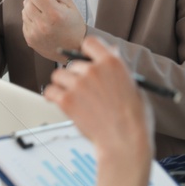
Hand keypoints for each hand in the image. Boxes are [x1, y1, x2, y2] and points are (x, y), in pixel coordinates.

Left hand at [22, 0, 87, 61]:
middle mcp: (43, 25)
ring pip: (24, 11)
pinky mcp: (30, 40)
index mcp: (55, 14)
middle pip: (27, 2)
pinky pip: (24, 23)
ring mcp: (35, 34)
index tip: (51, 1)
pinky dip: (32, 22)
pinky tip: (43, 26)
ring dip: (33, 11)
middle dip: (36, 2)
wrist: (75, 47)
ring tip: (46, 18)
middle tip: (49, 10)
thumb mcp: (68, 2)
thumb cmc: (73, 23)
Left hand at [44, 35, 152, 185]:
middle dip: (76, 75)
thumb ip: (119, 69)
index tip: (85, 59)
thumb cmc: (134, 119)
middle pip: (73, 64)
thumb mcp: (134, 86)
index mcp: (113, 63)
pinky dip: (52, 96)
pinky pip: (50, 91)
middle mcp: (93, 70)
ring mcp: (78, 84)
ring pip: (59, 75)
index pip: (90, 43)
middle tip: (83, 90)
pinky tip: (57, 101)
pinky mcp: (66, 100)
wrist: (124, 143)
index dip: (86, 51)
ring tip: (72, 98)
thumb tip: (112, 51)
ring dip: (63, 85)